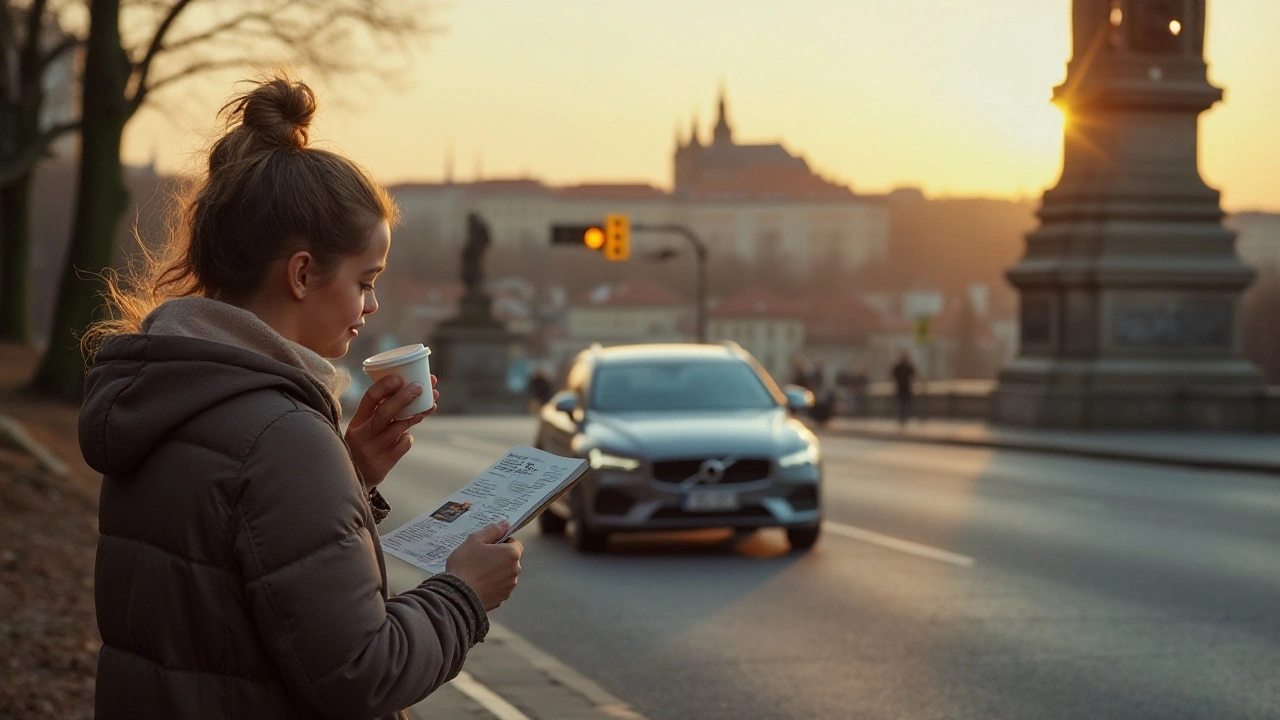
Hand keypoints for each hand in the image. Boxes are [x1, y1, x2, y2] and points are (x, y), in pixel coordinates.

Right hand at [345, 374, 438, 488]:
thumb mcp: (364, 428)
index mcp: (357, 421)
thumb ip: (381, 412)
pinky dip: (408, 438)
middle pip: (384, 413)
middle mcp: (362, 435)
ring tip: (429, 407)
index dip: (384, 386)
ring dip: (415, 415)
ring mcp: (372, 450)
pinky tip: (407, 436)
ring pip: (398, 429)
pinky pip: (402, 445)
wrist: (354, 479)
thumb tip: (412, 387)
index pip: (369, 399)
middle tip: (421, 387)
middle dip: (404, 398)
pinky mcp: (383, 464)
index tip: (399, 378)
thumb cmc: (367, 445)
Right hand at [445, 522, 522, 611]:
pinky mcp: (501, 599)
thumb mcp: (475, 540)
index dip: (502, 542)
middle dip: (498, 557)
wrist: (457, 596)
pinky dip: (491, 585)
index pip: (515, 543)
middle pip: (510, 559)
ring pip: (504, 574)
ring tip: (476, 573)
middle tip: (479, 558)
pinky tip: (477, 584)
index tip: (488, 546)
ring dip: (495, 572)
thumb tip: (505, 524)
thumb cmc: (465, 565)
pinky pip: (499, 588)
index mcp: (511, 554)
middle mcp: (515, 571)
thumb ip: (493, 531)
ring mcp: (509, 586)